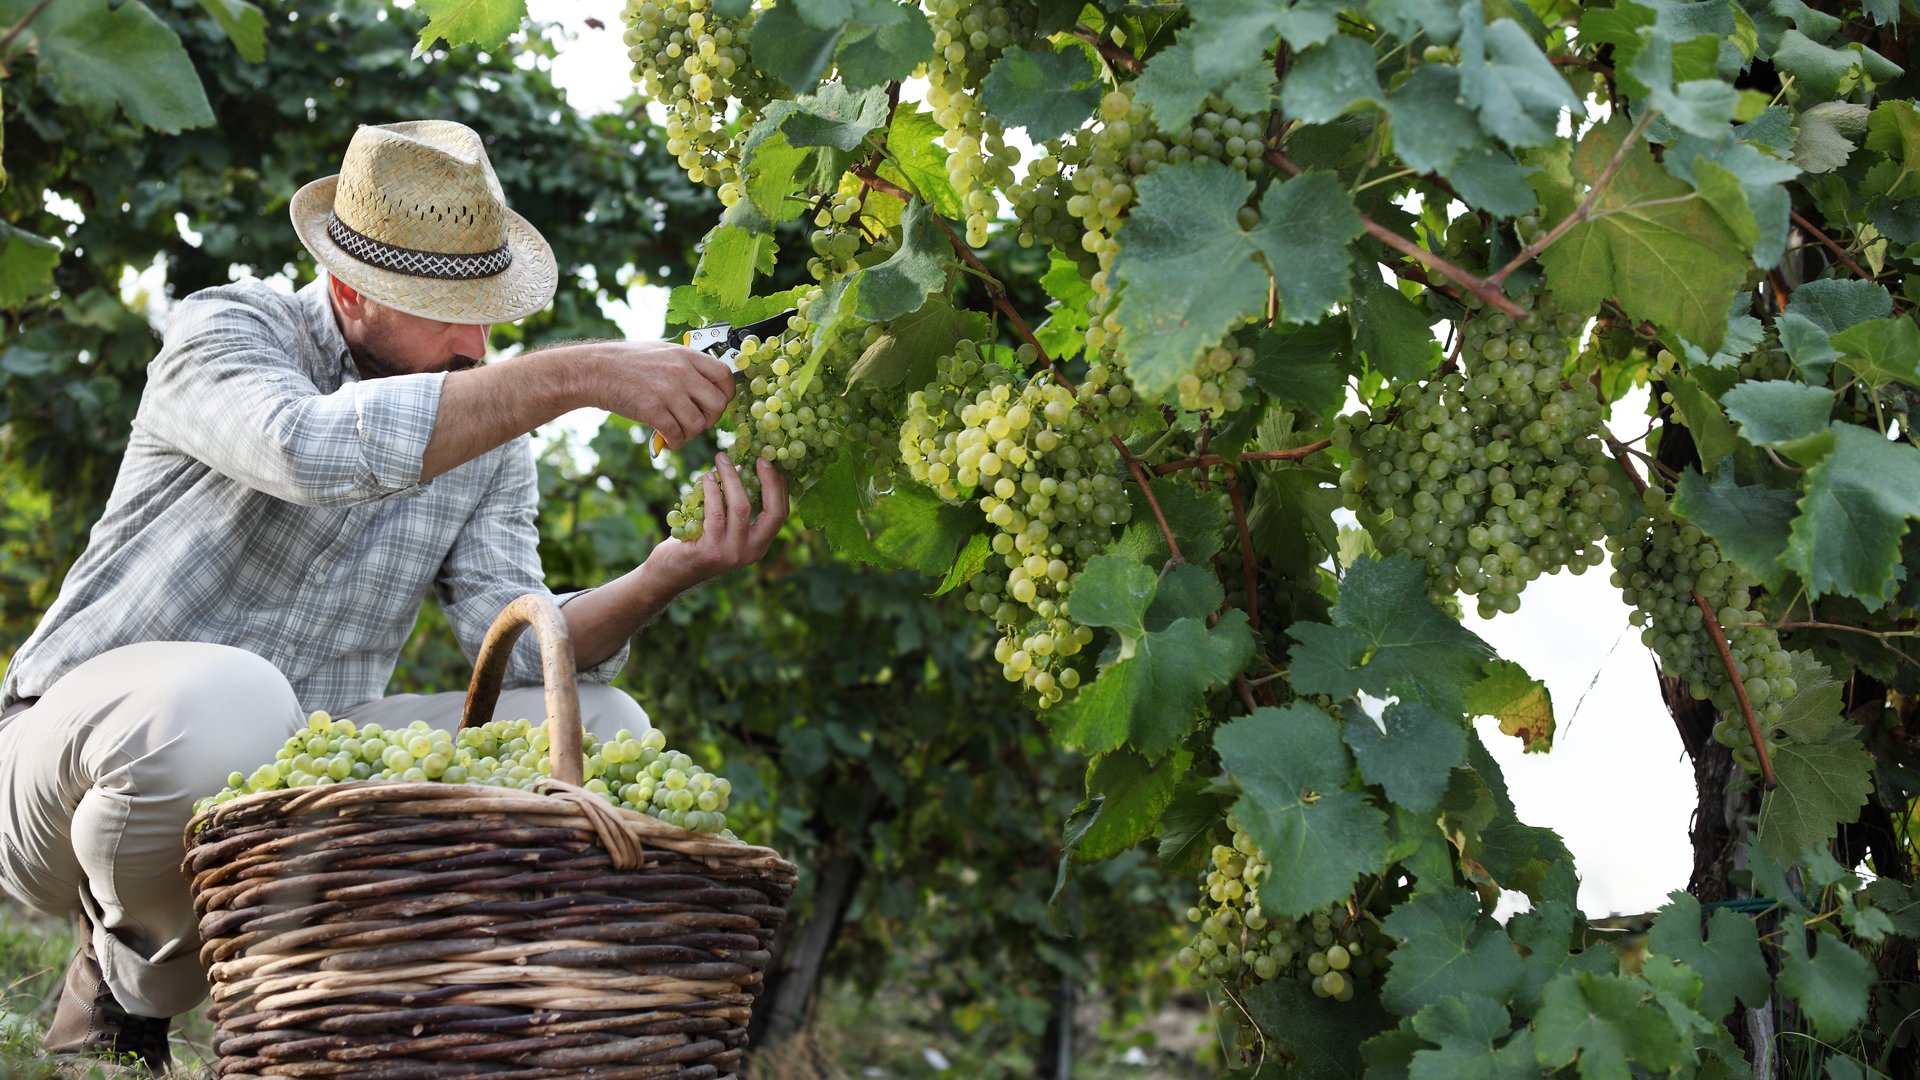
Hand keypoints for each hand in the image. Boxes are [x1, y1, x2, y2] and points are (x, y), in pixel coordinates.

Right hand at [589, 340, 734, 448]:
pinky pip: (677, 434)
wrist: (593, 370)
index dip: (726, 394)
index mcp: (686, 355)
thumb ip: (686, 364)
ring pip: (698, 424)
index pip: (724, 375)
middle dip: (711, 418)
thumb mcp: (662, 351)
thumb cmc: (625, 361)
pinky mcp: (652, 410)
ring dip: (691, 434)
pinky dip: (675, 442)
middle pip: (718, 404)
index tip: (718, 402)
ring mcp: (667, 391)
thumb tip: (707, 383)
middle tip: (698, 421)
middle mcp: (681, 372)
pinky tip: (667, 439)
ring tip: (679, 431)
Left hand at [648, 454, 789, 590]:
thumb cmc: (697, 543)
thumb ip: (734, 504)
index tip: (771, 463)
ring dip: (732, 479)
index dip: (779, 488)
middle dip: (769, 482)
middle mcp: (751, 551)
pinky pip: (715, 514)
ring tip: (722, 459)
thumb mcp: (722, 525)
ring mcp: (732, 553)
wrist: (669, 573)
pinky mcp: (710, 550)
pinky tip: (708, 477)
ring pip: (741, 508)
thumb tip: (741, 468)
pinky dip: (713, 491)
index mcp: (759, 544)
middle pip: (773, 513)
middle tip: (759, 458)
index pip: (780, 514)